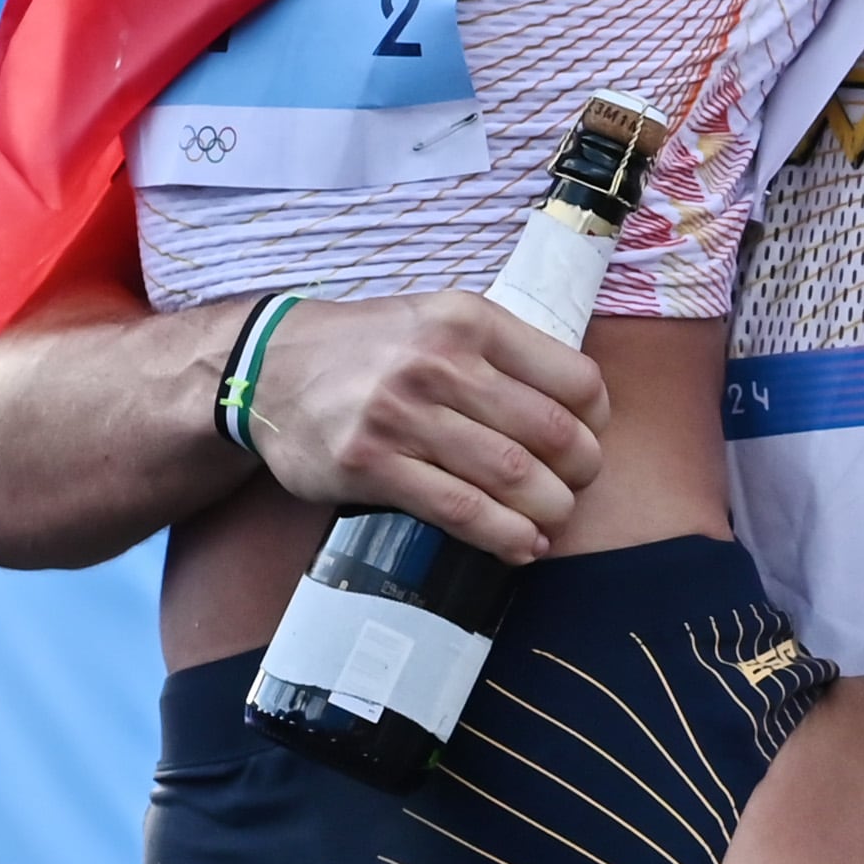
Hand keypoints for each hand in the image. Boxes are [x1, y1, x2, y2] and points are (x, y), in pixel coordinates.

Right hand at [247, 291, 608, 563]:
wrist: (268, 364)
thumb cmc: (369, 347)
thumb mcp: (438, 318)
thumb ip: (500, 351)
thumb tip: (578, 403)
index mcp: (468, 320)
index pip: (571, 377)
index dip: (596, 419)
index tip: (591, 437)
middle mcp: (438, 363)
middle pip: (549, 433)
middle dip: (579, 471)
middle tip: (576, 486)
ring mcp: (401, 415)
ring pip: (509, 475)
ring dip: (549, 510)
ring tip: (554, 520)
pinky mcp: (370, 465)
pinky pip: (459, 510)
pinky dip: (503, 535)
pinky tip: (522, 544)